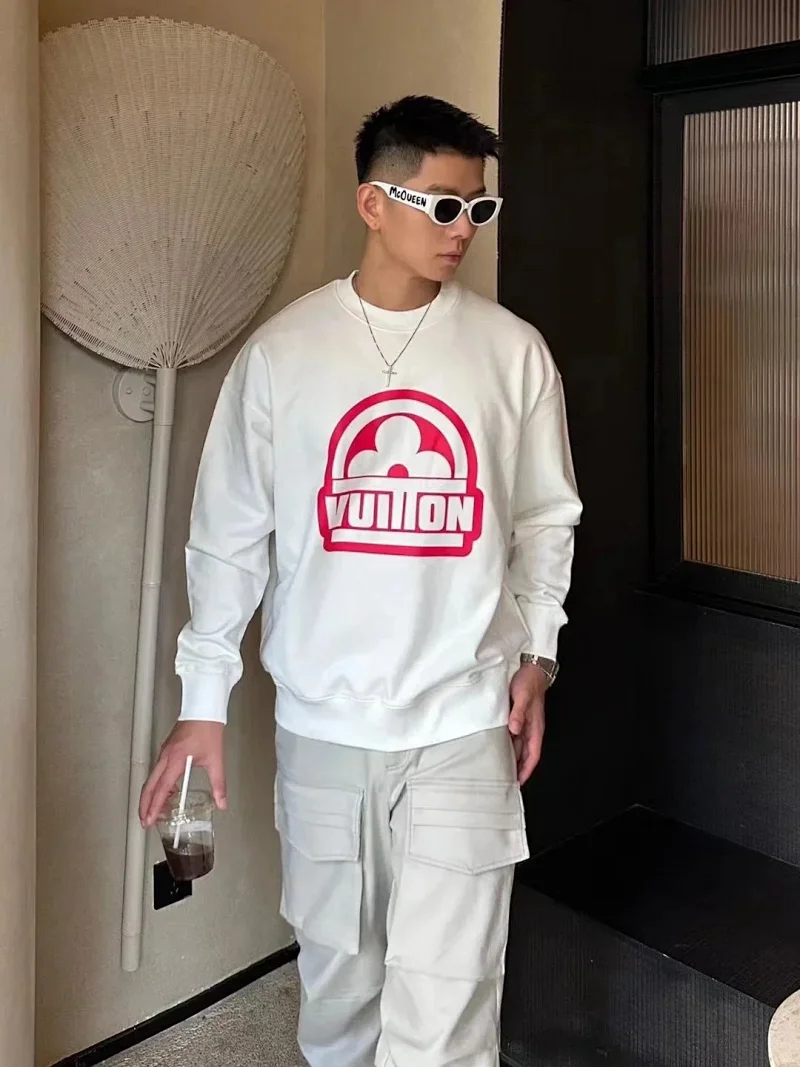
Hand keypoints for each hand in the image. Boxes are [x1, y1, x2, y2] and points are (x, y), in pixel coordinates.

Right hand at [139, 721, 226, 827]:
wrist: (204, 708)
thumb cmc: (208, 729)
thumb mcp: (216, 759)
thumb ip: (218, 784)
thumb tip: (222, 802)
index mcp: (175, 760)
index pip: (161, 789)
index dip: (154, 807)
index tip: (149, 820)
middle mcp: (165, 756)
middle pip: (149, 785)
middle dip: (145, 805)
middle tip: (145, 821)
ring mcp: (164, 752)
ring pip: (151, 778)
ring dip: (150, 795)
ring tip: (154, 811)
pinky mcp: (167, 749)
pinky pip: (157, 770)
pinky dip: (157, 784)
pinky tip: (167, 791)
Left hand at [508, 664, 547, 785]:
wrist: (531, 669)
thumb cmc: (529, 682)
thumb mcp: (523, 696)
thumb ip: (518, 713)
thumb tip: (515, 730)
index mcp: (535, 727)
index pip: (533, 755)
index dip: (527, 769)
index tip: (519, 782)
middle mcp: (531, 728)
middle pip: (526, 754)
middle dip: (519, 769)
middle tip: (506, 781)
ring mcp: (524, 723)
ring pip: (519, 747)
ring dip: (513, 758)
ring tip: (501, 769)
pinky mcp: (518, 717)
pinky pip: (514, 737)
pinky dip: (508, 745)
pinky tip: (498, 748)